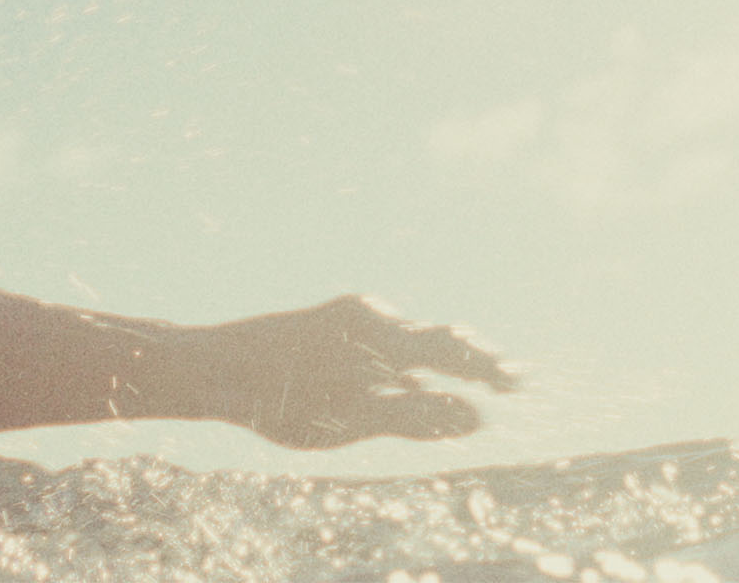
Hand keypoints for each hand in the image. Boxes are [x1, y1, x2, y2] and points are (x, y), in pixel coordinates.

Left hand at [187, 295, 515, 449]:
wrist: (214, 365)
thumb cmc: (280, 397)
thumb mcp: (351, 420)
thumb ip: (413, 419)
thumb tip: (475, 421)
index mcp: (382, 335)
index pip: (453, 350)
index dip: (491, 370)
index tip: (524, 386)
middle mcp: (371, 317)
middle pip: (438, 338)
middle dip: (478, 361)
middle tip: (517, 380)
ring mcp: (351, 318)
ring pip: (413, 338)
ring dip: (448, 358)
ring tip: (482, 375)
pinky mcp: (334, 326)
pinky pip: (387, 342)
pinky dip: (412, 362)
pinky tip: (418, 382)